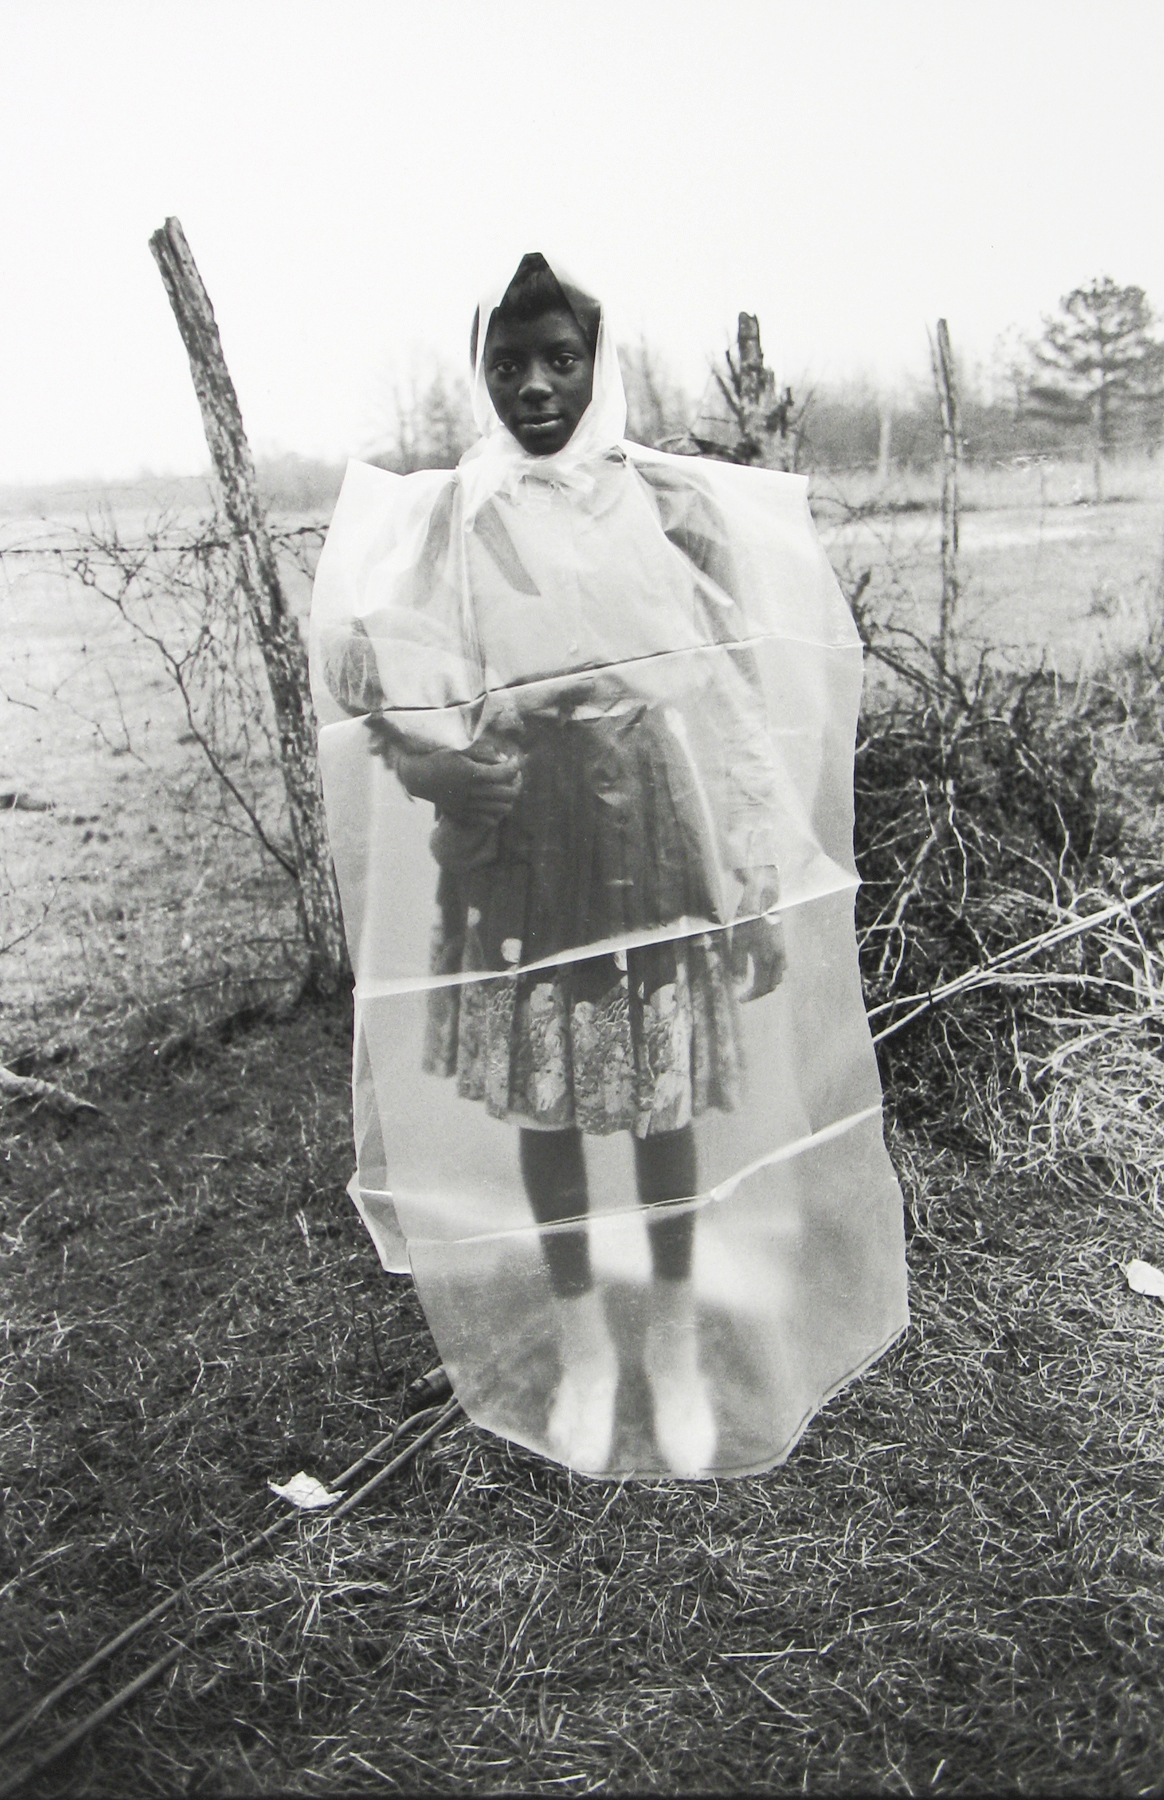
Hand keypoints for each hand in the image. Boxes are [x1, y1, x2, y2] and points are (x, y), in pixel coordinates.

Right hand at [396, 742, 522, 826]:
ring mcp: (468, 806)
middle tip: (515, 774)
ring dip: (510, 798)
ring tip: (507, 787)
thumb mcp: (461, 749)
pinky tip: (495, 801)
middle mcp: (471, 792)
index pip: (504, 773)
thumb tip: (503, 758)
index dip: (515, 765)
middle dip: (517, 782)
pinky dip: (498, 812)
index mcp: (471, 773)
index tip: (515, 759)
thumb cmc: (440, 758)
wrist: (420, 777)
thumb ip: (483, 752)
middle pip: (508, 793)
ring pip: (502, 808)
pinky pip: (490, 820)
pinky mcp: (464, 814)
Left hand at [730, 864, 785, 1000]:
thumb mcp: (738, 941)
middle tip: (745, 995)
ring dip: (767, 984)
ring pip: (778, 976)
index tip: (739, 999)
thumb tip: (738, 983)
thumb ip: (738, 964)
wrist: (763, 898)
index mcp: (766, 960)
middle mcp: (777, 958)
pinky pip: (781, 966)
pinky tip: (763, 969)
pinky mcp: (782, 944)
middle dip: (758, 993)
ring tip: (753, 985)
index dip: (750, 996)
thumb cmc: (748, 919)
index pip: (761, 987)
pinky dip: (772, 973)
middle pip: (771, 985)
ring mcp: (782, 951)